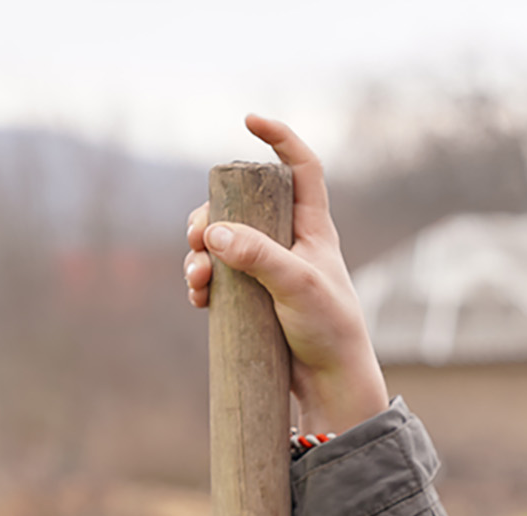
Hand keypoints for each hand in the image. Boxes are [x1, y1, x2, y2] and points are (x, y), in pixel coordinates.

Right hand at [185, 114, 389, 435]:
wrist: (331, 384)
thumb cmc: (328, 330)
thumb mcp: (296, 287)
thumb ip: (258, 256)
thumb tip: (214, 234)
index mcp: (313, 228)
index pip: (302, 168)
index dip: (280, 139)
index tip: (249, 121)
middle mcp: (291, 243)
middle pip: (242, 205)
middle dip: (211, 214)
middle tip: (196, 238)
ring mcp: (270, 270)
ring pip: (224, 243)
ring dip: (200, 253)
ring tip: (197, 279)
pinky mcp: (255, 298)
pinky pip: (220, 276)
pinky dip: (203, 280)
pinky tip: (198, 296)